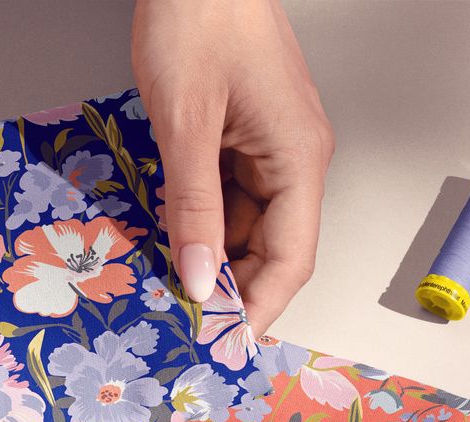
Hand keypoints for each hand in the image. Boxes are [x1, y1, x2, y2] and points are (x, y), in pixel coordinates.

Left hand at [133, 0, 333, 336]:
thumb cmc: (199, 18)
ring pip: (250, 221)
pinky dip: (205, 217)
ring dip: (214, 253)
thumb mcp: (185, 124)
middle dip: (233, 286)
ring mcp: (274, 141)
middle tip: (183, 318)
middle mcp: (297, 155)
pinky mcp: (249, 128)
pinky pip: (233, 190)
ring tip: (170, 282)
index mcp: (299, 157)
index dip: (260, 307)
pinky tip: (173, 234)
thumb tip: (199, 281)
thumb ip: (193, 210)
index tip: (223, 342)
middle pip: (273, 245)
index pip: (292, 258)